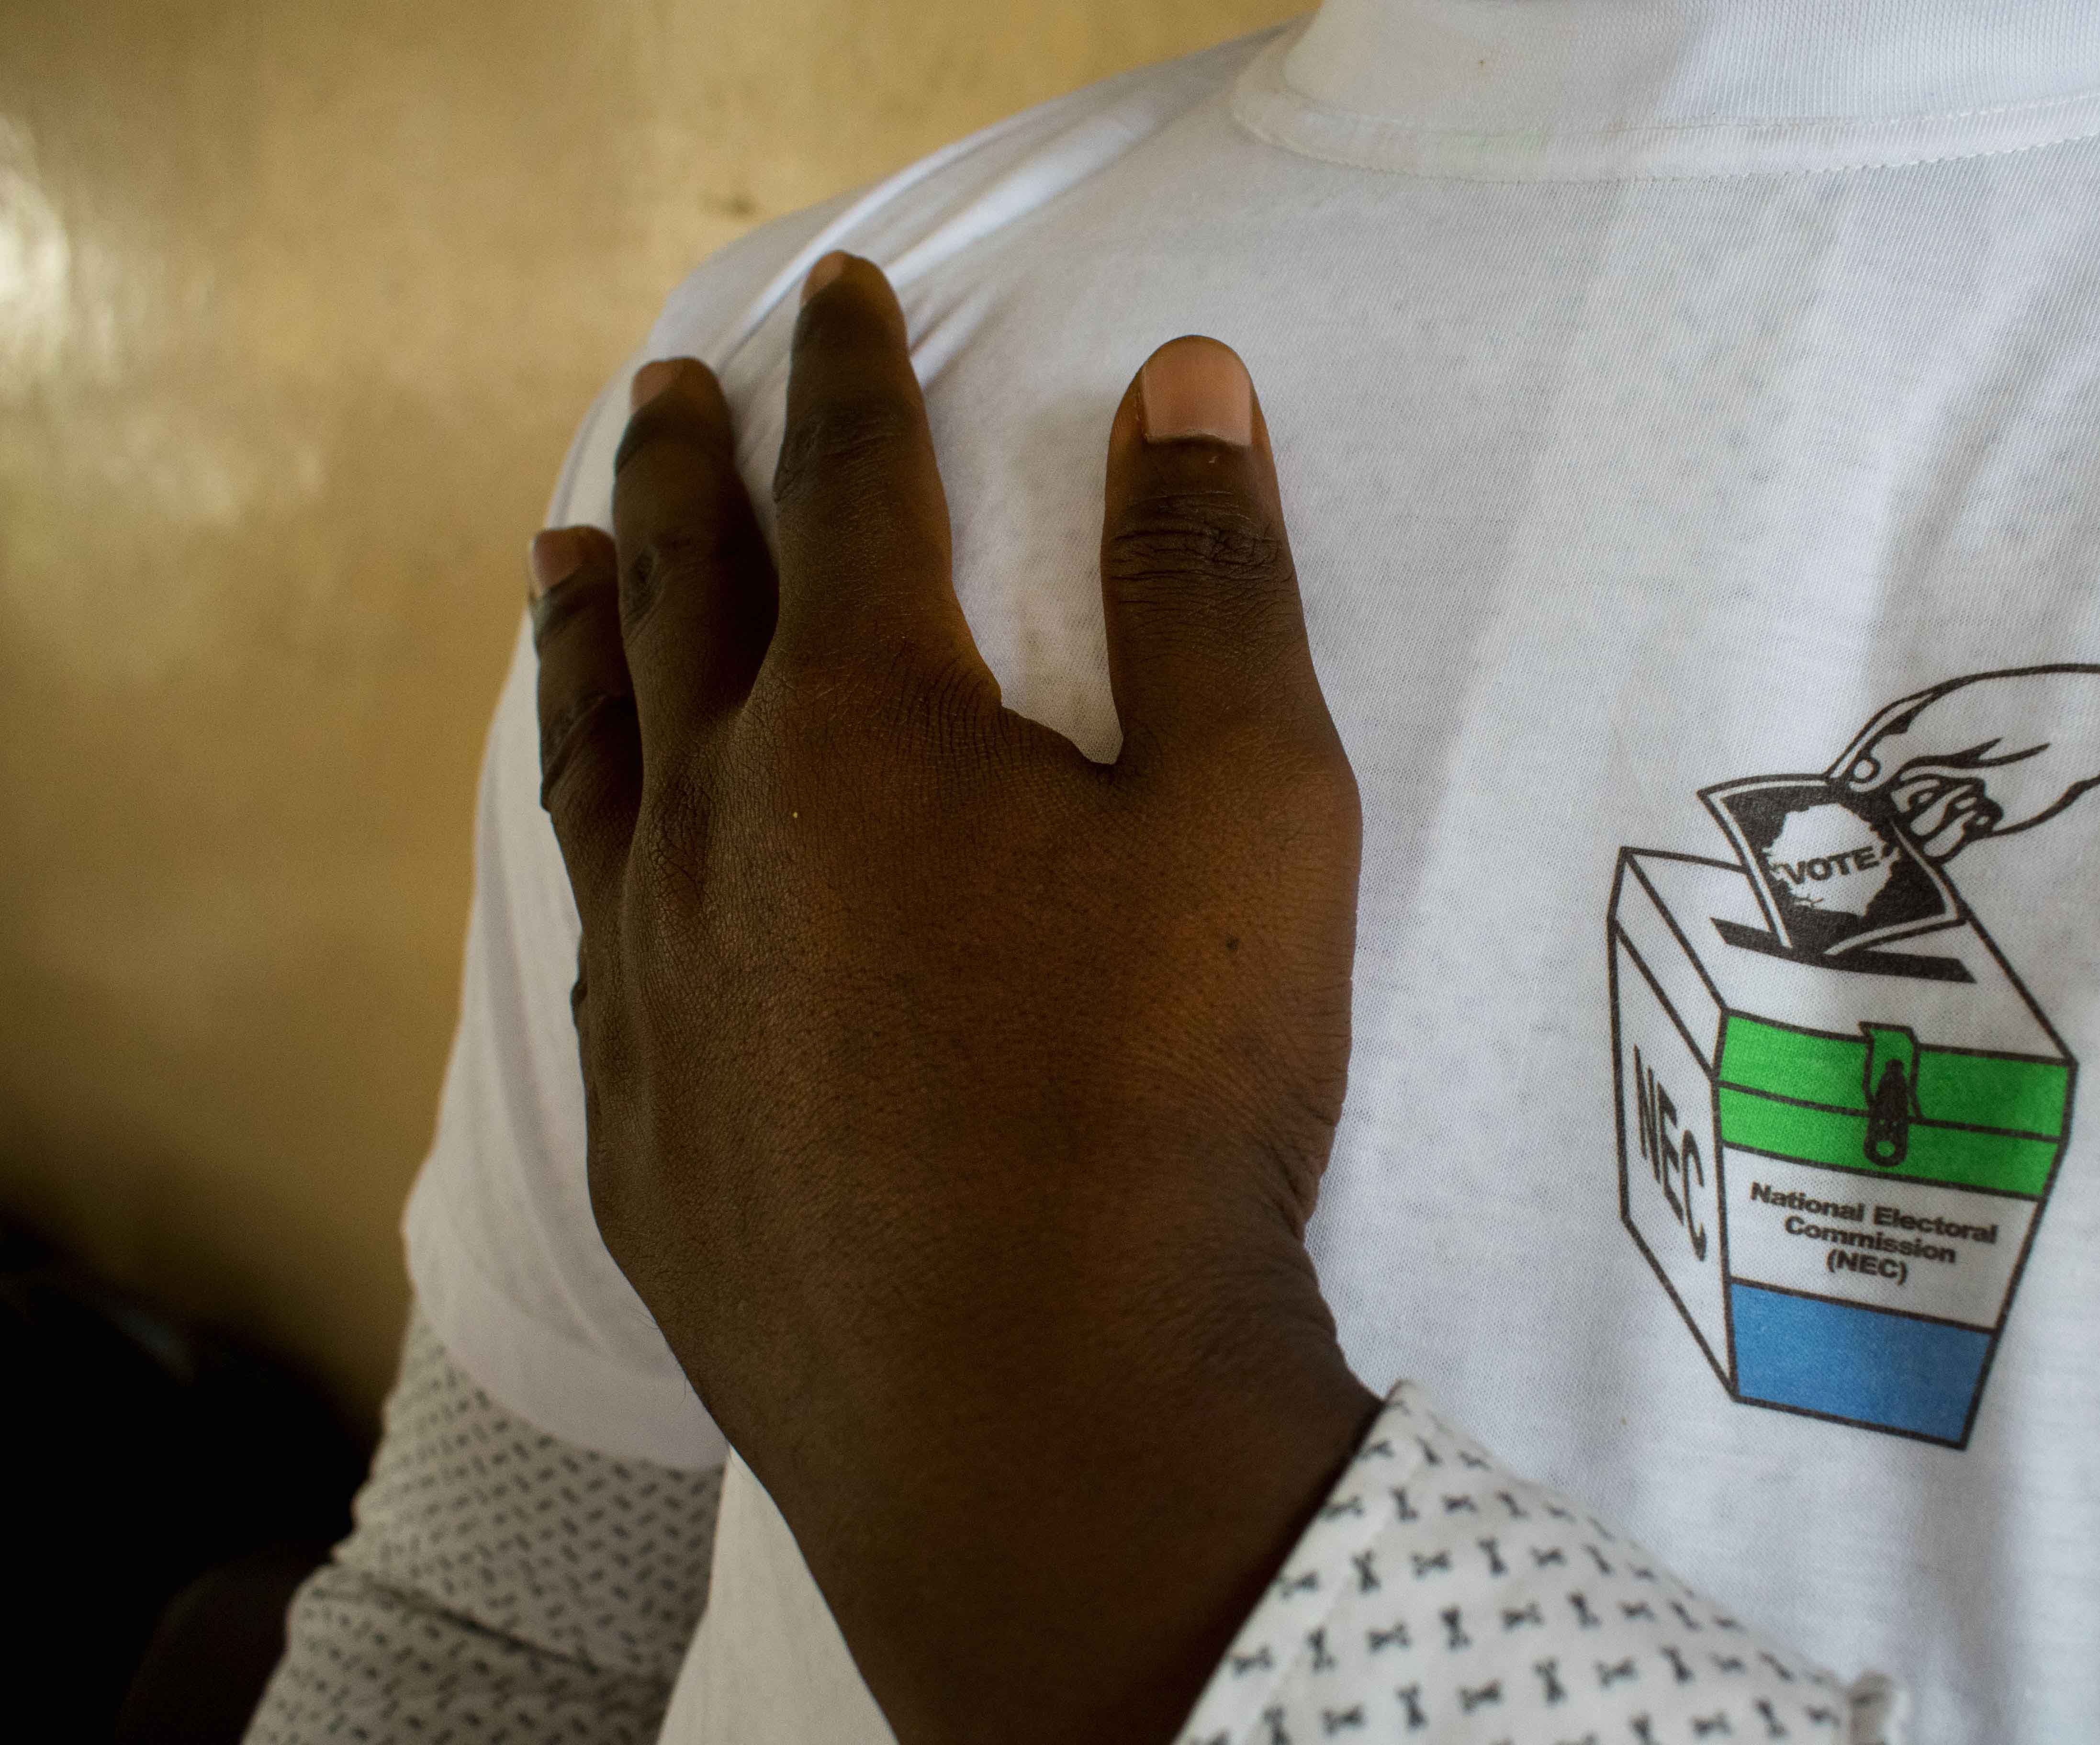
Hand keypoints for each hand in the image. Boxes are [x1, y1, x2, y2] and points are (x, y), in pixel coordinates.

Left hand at [525, 251, 1376, 1743]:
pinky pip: (591, 927)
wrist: (1042, 1413)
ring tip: (566, 557)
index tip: (845, 300)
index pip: (854, 493)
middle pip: (690, 595)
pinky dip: (590, 837)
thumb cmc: (1168, 1096)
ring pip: (602, 753)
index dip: (858, 380)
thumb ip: (1210, 584)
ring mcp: (659, 977)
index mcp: (871, 723)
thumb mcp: (1252, 810)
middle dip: (687, 469)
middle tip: (669, 385)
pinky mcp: (638, 1120)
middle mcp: (725, 823)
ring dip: (592, 634)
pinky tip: (602, 848)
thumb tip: (1182, 380)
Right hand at [1827, 661, 2099, 860]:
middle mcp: (1914, 767)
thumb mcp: (1939, 725)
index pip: (1856, 766)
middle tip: (1913, 797)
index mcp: (1902, 731)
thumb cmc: (2006, 711)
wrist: (2072, 729)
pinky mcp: (1966, 824)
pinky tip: (1981, 806)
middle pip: (1874, 806)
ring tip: (1969, 790)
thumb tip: (1849, 785)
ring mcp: (1939, 797)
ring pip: (1905, 830)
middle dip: (1886, 809)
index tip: (1833, 806)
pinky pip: (1936, 846)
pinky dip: (1952, 833)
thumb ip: (1889, 755)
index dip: (1844, 787)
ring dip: (1930, 816)